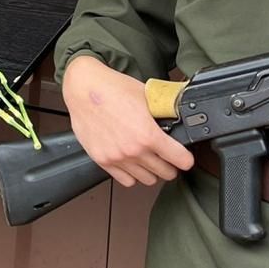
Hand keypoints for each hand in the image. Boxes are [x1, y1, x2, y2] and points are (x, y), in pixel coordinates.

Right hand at [62, 55, 193, 187]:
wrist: (83, 87)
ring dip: (151, 170)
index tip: (184, 156)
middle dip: (170, 164)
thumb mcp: (147, 96)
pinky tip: (131, 161)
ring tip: (147, 158)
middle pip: (167, 173)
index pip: (182, 161)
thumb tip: (180, 117)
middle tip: (165, 155)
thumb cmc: (112, 87)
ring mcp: (117, 157)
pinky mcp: (102, 159)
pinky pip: (126, 180)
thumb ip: (164, 112)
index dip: (186, 157)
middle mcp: (133, 150)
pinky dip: (132, 174)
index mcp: (149, 135)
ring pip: (147, 179)